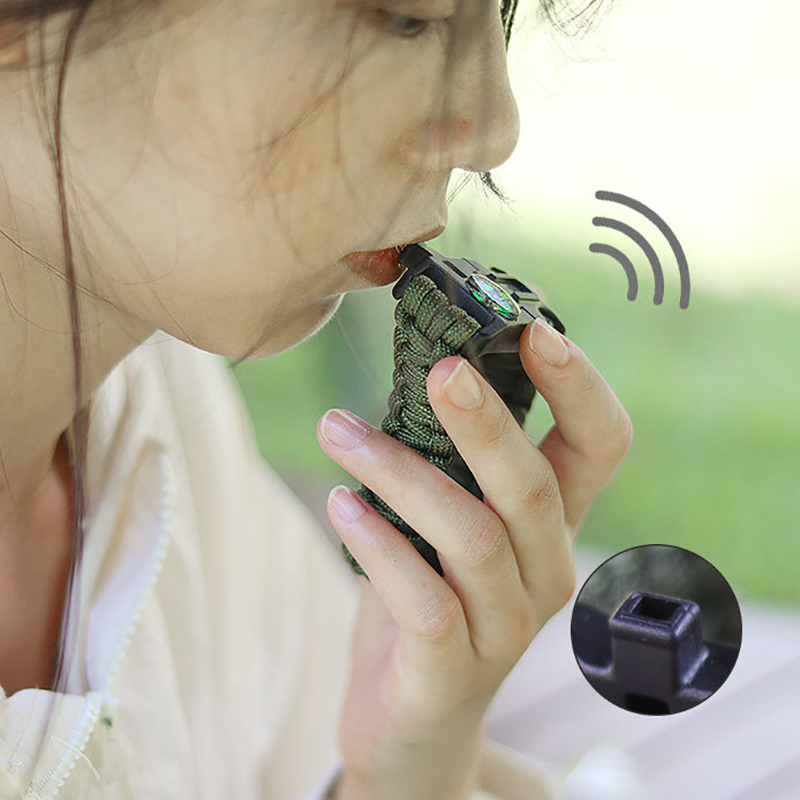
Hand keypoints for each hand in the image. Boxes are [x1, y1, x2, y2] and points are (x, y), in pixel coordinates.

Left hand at [315, 319, 632, 798]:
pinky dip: (378, 544)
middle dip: (486, 422)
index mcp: (552, 522)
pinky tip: (340, 505)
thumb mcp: (445, 520)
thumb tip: (419, 361)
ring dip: (399, 473)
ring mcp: (507, 626)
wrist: (411, 721)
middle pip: (534, 486)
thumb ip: (447, 460)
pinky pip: (424, 599)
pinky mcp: (454, 670)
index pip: (601, 445)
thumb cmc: (426, 597)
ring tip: (335, 429)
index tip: (534, 330)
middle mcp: (547, 570)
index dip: (580, 386)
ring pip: (472, 535)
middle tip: (439, 368)